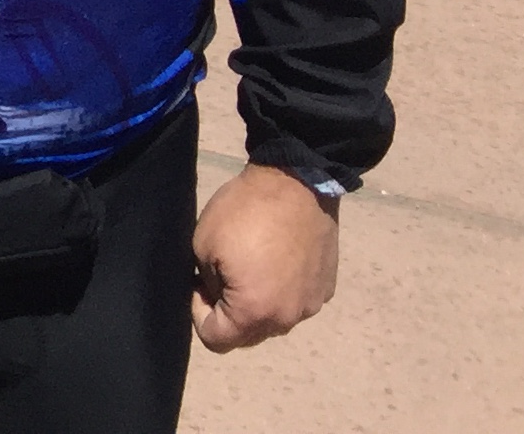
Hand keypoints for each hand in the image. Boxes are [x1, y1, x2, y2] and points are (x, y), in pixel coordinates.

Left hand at [190, 165, 338, 351]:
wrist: (296, 184)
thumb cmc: (244, 212)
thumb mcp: (204, 246)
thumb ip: (209, 285)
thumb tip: (217, 296)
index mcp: (254, 313)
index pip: (216, 341)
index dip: (198, 314)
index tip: (199, 285)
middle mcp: (287, 318)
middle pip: (247, 336)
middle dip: (227, 314)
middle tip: (219, 277)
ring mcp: (310, 305)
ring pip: (273, 320)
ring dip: (256, 304)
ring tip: (248, 266)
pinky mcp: (325, 289)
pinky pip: (295, 302)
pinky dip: (280, 291)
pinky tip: (275, 259)